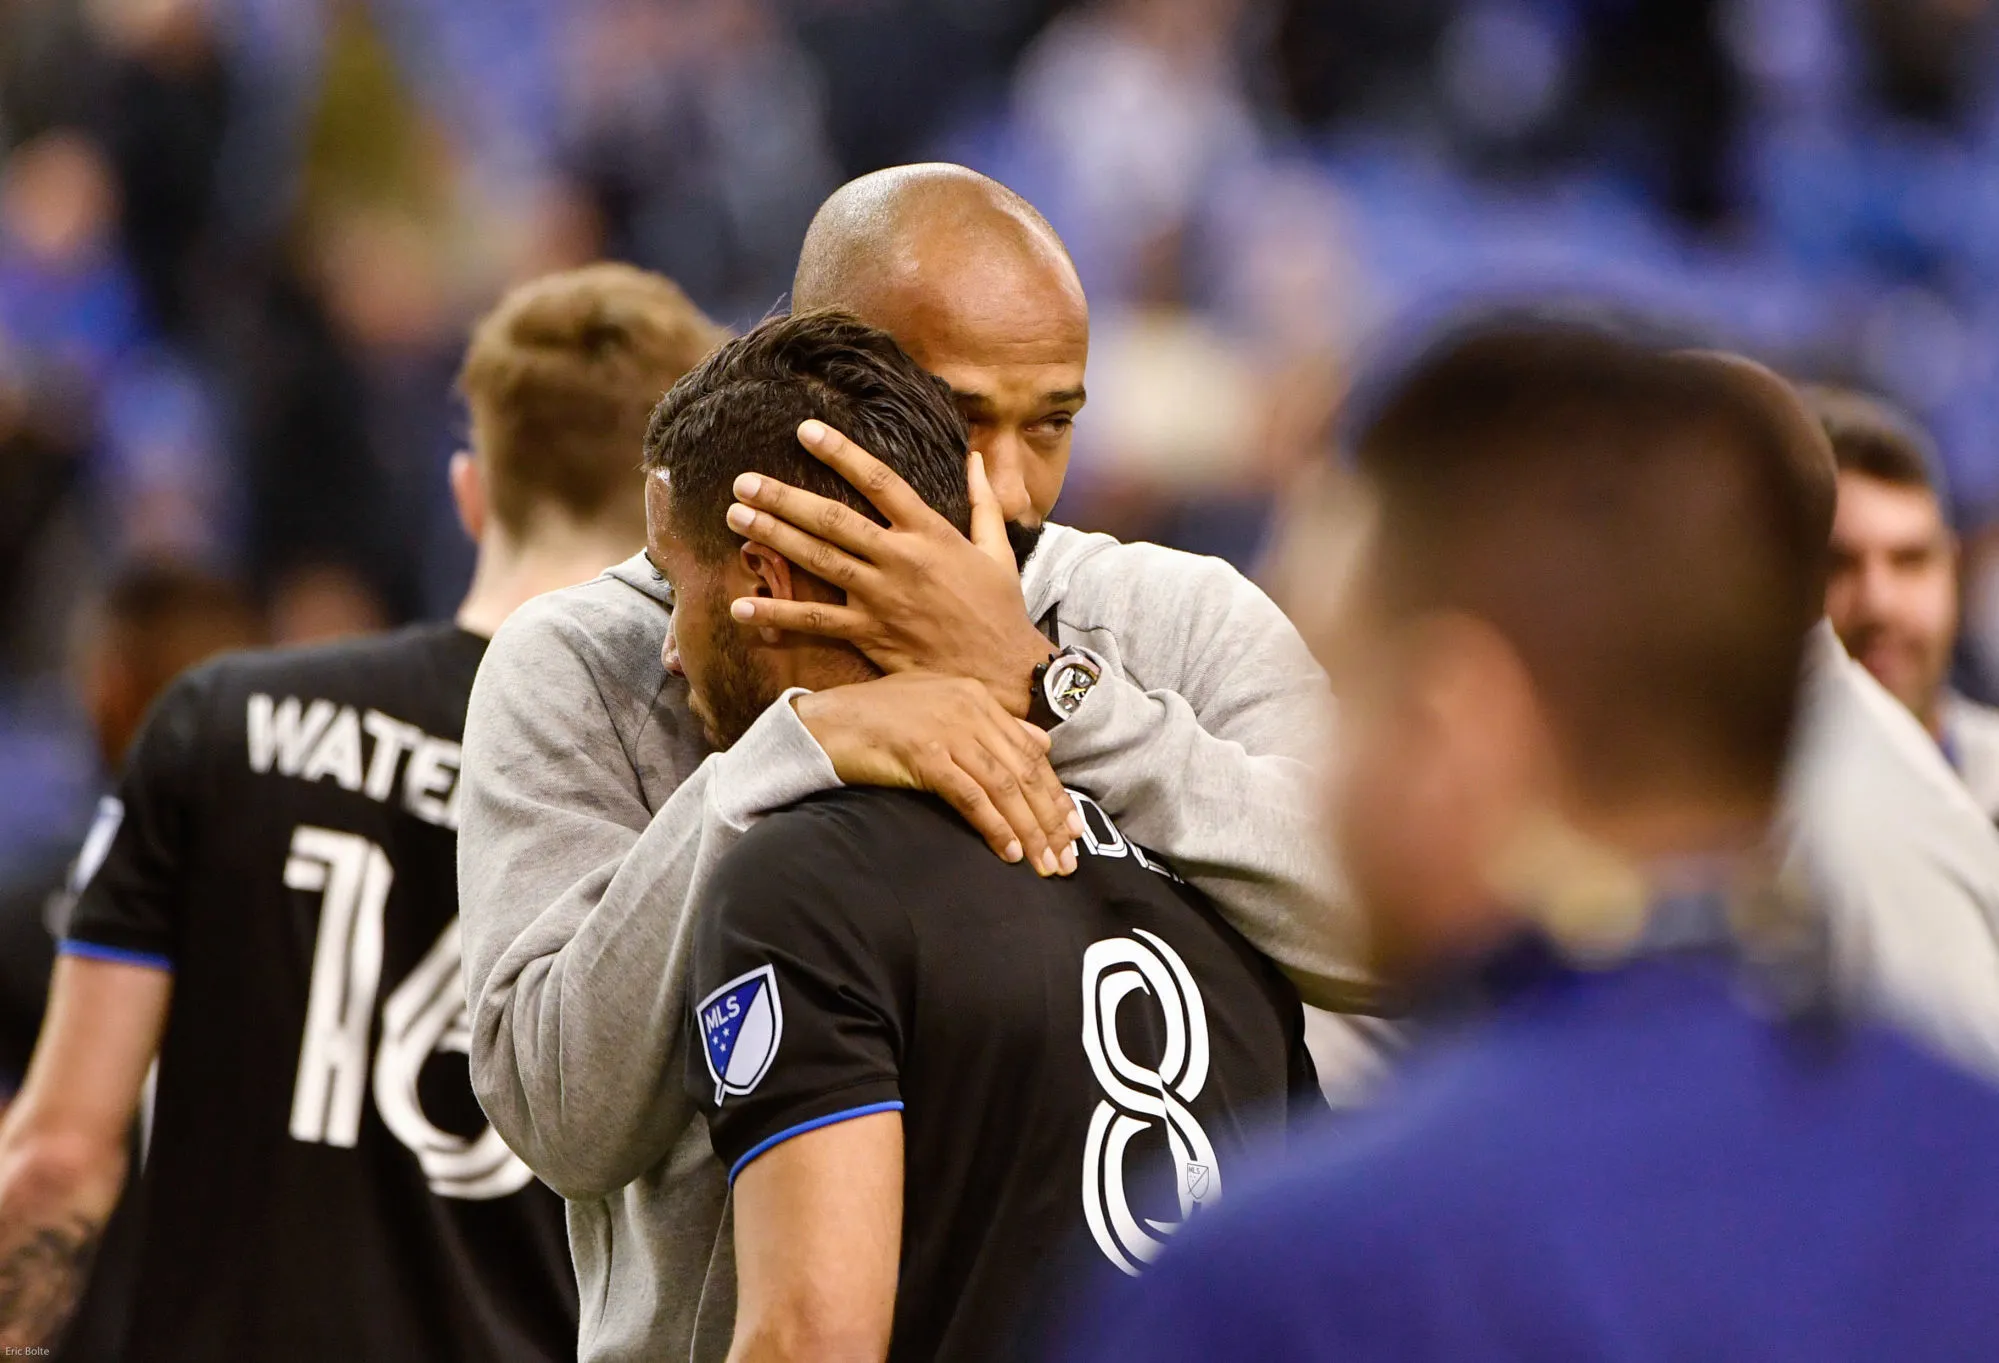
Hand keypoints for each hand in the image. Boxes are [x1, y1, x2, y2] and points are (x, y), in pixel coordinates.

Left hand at [725, 420, 1056, 717]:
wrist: (1001, 671)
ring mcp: (881, 597)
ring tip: (736, 518)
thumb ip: (983, 501)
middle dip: (783, 498)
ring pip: (817, 560)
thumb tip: (977, 458)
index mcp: (931, 532)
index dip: (841, 453)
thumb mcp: (997, 549)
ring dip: (773, 537)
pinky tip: (742, 607)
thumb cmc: (1000, 609)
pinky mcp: (870, 633)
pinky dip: (776, 616)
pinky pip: (815, 622)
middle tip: (744, 481)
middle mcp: (901, 559)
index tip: (805, 430)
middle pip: (832, 520)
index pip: (880, 481)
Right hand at [794, 674, 1080, 875]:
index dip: (1055, 793)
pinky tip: (1007, 852)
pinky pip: (971, 797)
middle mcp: (970, 709)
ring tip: (1043, 864)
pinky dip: (994, 827)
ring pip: (1005, 788)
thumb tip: (1038, 743)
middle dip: (1050, 819)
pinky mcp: (925, 755)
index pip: (1031, 752)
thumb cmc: (877, 719)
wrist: (825, 723)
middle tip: (1067, 857)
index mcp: (976, 697)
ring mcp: (948, 731)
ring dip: (1029, 831)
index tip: (1071, 828)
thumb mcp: (939, 706)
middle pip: (1025, 772)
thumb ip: (990, 723)